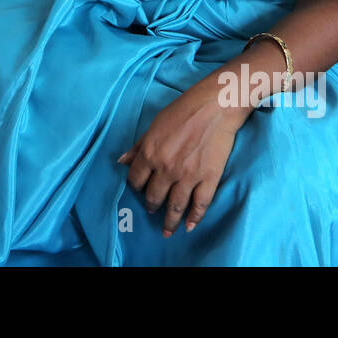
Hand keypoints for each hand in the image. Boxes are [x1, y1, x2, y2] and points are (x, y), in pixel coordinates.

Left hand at [118, 76, 250, 237]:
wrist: (215, 106)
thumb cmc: (183, 109)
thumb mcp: (155, 124)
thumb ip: (138, 145)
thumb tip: (121, 161)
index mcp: (150, 153)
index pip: (136, 179)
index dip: (136, 187)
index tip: (139, 190)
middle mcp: (166, 168)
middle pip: (154, 196)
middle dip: (151, 205)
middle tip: (152, 210)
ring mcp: (188, 176)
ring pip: (175, 206)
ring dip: (170, 221)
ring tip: (167, 230)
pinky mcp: (208, 179)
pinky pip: (200, 204)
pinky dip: (194, 218)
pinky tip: (189, 226)